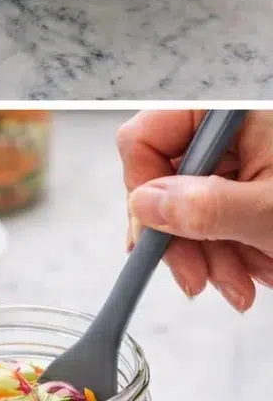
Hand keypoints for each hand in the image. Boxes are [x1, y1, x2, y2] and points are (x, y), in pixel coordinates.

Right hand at [117, 110, 272, 309]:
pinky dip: (229, 247)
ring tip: (241, 286)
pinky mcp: (246, 178)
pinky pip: (215, 212)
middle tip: (199, 281)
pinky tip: (254, 268)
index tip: (155, 242)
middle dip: (182, 240)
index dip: (141, 193)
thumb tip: (142, 206)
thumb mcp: (268, 212)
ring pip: (187, 204)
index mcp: (224, 113)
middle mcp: (223, 127)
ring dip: (208, 254)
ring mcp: (236, 153)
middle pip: (163, 178)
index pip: (143, 138)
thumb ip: (206, 207)